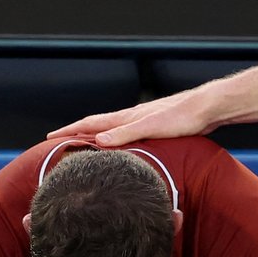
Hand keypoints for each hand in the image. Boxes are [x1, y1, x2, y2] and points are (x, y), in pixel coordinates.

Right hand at [51, 91, 209, 146]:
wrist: (208, 109)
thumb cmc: (183, 117)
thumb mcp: (151, 127)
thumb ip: (125, 134)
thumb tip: (98, 140)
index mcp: (127, 117)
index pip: (90, 123)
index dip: (69, 130)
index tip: (49, 138)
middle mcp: (131, 117)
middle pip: (97, 124)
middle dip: (76, 132)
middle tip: (58, 142)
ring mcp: (143, 121)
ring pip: (111, 129)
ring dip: (94, 135)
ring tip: (82, 145)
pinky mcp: (155, 127)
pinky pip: (126, 135)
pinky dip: (114, 140)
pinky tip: (120, 148)